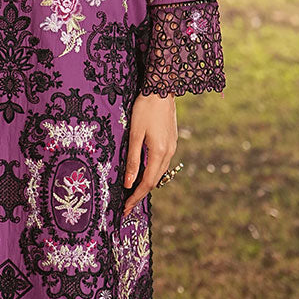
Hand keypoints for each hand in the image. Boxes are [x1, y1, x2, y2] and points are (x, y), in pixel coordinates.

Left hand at [123, 91, 176, 215]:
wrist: (162, 89)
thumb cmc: (144, 109)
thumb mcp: (135, 134)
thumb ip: (132, 159)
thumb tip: (129, 183)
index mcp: (159, 153)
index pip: (146, 182)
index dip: (135, 197)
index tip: (125, 209)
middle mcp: (169, 153)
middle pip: (154, 180)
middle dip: (140, 194)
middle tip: (127, 206)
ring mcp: (172, 146)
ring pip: (159, 172)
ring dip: (147, 184)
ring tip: (133, 193)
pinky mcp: (172, 140)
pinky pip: (162, 162)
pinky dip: (152, 172)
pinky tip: (143, 173)